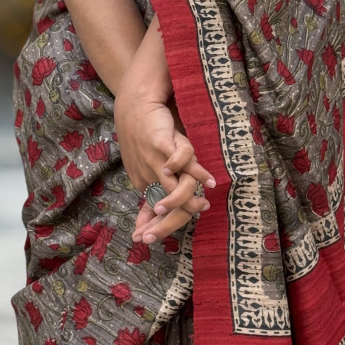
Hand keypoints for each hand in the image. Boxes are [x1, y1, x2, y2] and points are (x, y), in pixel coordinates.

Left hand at [114, 93, 214, 241]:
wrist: (135, 105)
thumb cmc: (142, 136)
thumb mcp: (142, 163)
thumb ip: (151, 186)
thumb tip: (154, 211)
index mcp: (144, 180)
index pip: (154, 210)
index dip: (158, 226)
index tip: (156, 238)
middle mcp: (148, 172)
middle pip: (164, 204)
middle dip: (175, 216)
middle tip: (197, 218)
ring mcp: (154, 159)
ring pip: (174, 185)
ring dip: (189, 197)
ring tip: (204, 204)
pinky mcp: (162, 141)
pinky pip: (182, 159)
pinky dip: (196, 170)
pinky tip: (208, 180)